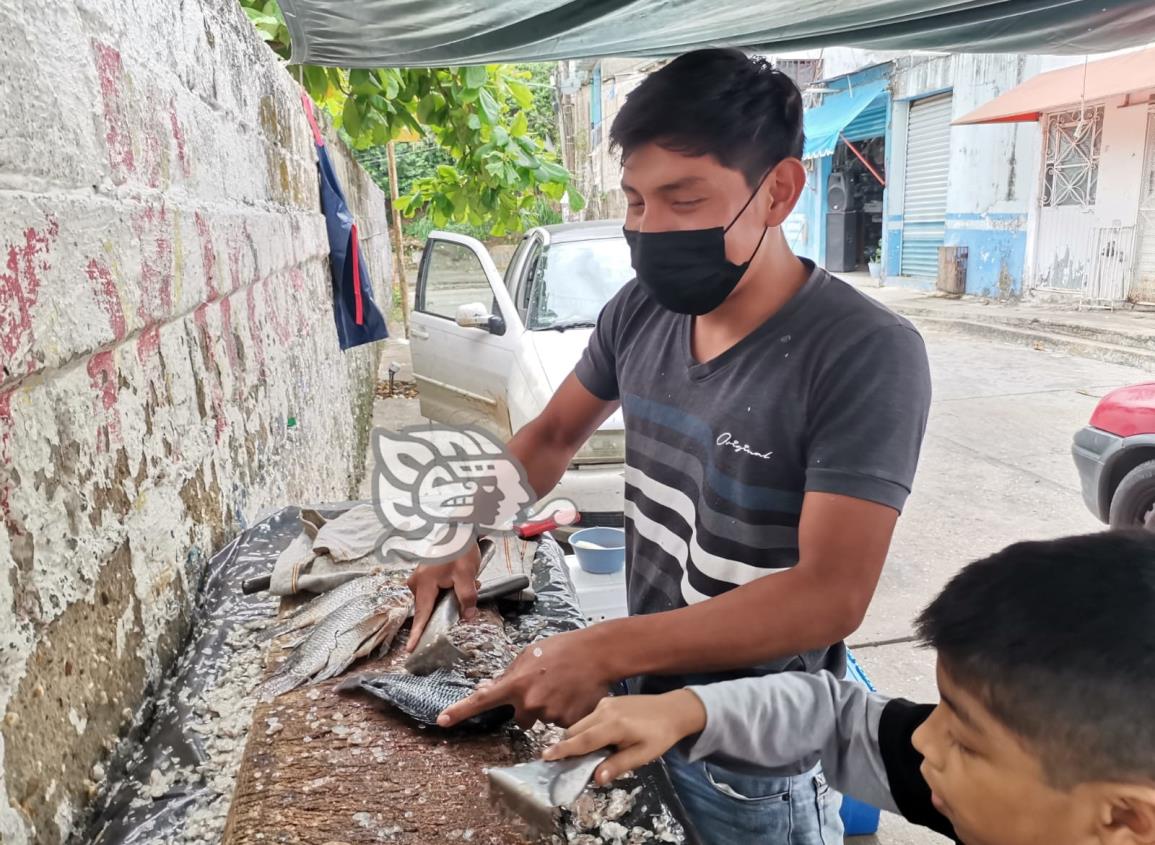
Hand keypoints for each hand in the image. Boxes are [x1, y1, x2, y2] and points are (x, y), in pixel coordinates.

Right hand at [405, 543, 481, 650]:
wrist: (458, 527)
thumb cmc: (459, 548)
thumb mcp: (466, 575)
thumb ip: (466, 598)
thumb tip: (468, 616)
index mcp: (424, 584)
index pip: (422, 614)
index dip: (417, 633)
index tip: (410, 649)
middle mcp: (417, 582)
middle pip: (430, 606)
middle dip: (449, 605)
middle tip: (470, 589)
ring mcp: (419, 577)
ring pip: (435, 597)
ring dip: (452, 594)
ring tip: (469, 579)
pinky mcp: (425, 574)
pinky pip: (436, 589)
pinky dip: (449, 587)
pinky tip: (463, 577)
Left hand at [437, 628, 611, 727]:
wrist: (598, 654)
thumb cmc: (563, 649)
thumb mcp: (531, 654)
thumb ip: (510, 674)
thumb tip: (489, 688)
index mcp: (517, 682)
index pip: (482, 699)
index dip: (460, 710)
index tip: (442, 720)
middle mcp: (530, 702)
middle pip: (520, 716)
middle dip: (529, 706)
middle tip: (546, 686)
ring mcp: (549, 714)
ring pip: (541, 719)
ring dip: (549, 708)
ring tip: (564, 686)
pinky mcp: (567, 722)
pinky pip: (560, 724)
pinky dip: (565, 712)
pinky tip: (573, 695)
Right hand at [541, 690, 706, 785]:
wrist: (673, 709)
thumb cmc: (660, 736)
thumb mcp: (643, 755)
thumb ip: (618, 765)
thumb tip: (596, 778)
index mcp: (615, 725)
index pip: (583, 740)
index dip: (563, 749)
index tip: (545, 756)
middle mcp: (605, 711)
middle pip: (575, 731)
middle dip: (566, 746)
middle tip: (560, 764)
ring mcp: (605, 704)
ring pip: (580, 723)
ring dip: (576, 738)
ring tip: (581, 756)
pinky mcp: (607, 701)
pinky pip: (589, 718)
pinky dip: (586, 730)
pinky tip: (596, 741)